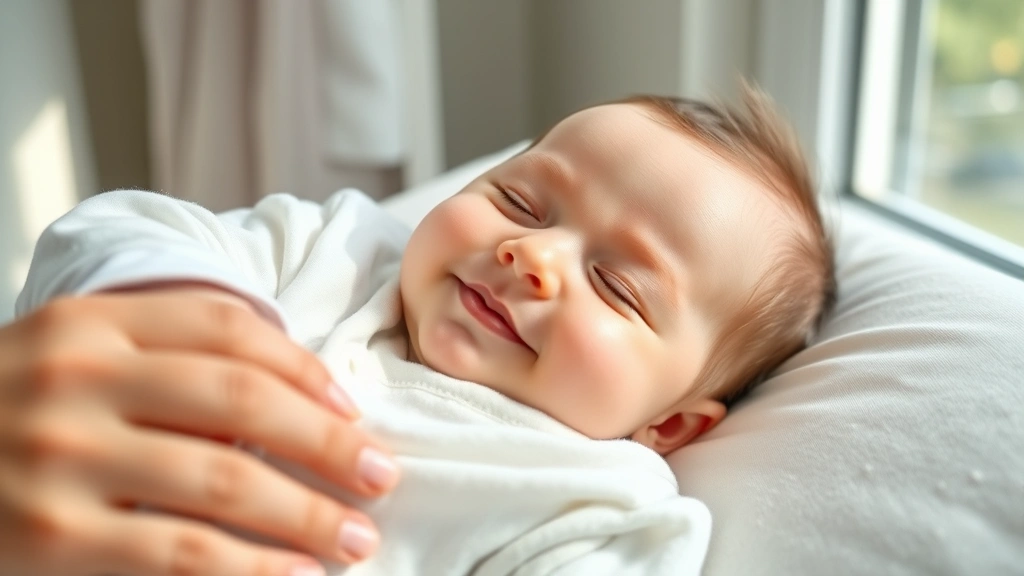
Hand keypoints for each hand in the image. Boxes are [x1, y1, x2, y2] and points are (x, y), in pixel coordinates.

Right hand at [0, 292, 399, 575]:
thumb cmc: (17, 413)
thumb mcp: (77, 358)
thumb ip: (168, 358)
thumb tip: (305, 400)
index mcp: (91, 322)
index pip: (227, 326)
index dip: (305, 368)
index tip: (353, 410)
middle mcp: (75, 376)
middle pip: (241, 396)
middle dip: (328, 442)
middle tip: (381, 476)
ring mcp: (60, 456)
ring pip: (223, 479)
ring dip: (306, 514)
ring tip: (355, 538)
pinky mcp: (50, 537)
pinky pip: (180, 553)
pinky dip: (252, 567)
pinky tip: (295, 575)